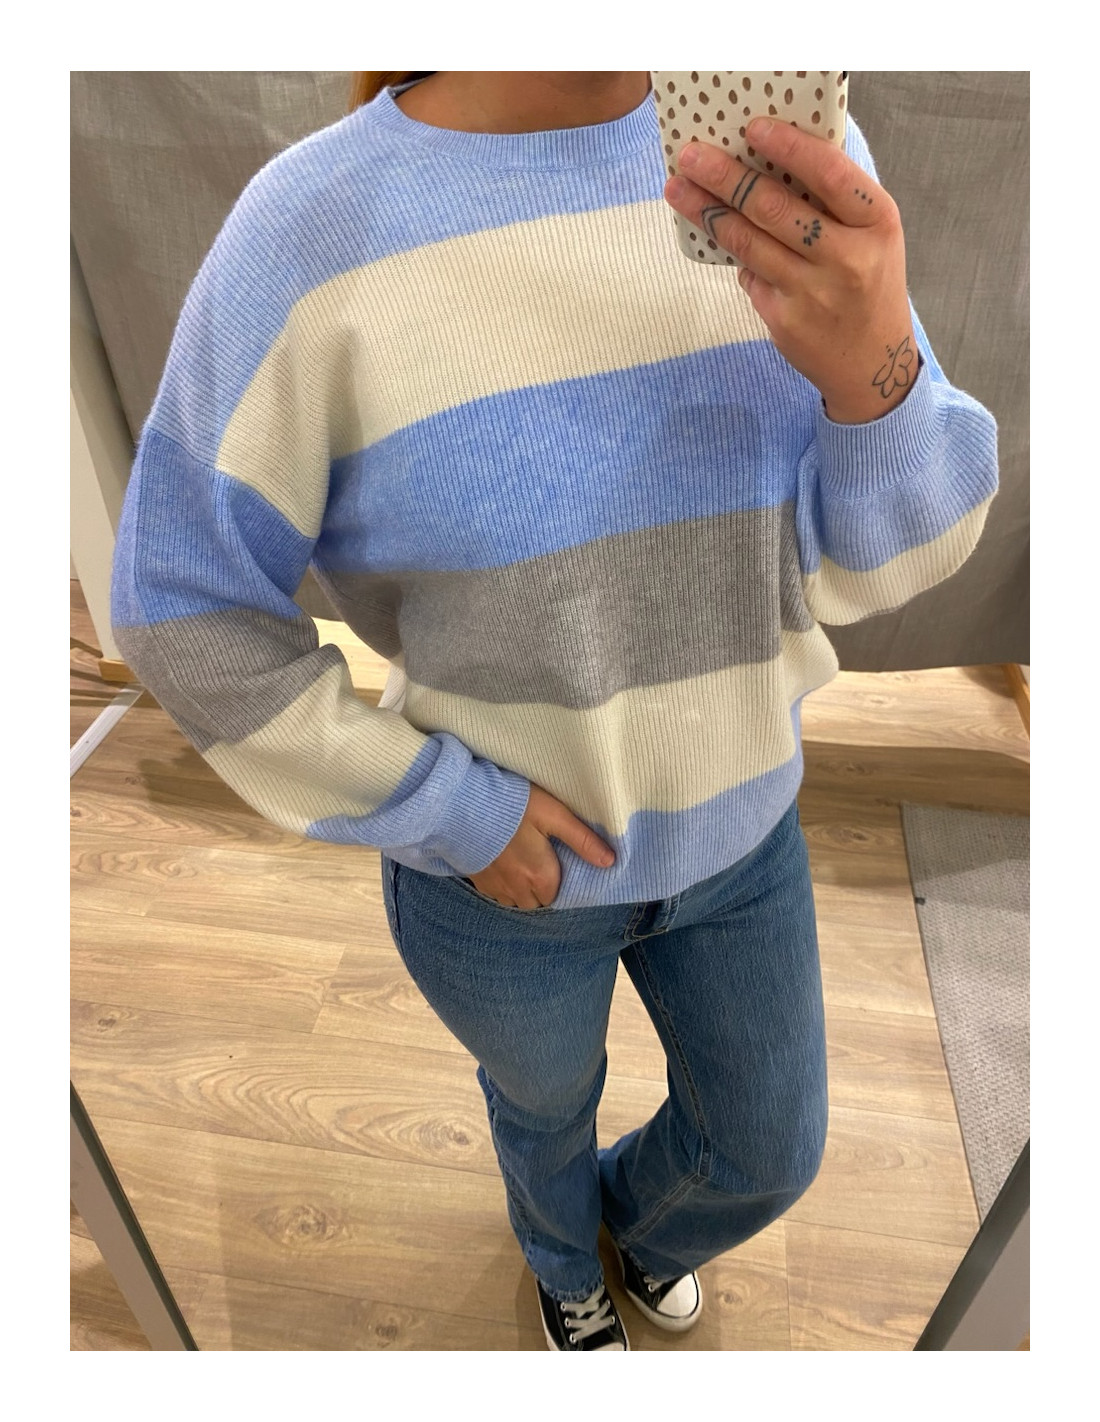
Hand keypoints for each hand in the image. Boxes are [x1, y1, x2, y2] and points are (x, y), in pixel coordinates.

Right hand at [465, 783, 615, 908]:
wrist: (460, 805)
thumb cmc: (511, 806)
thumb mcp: (554, 815)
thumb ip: (582, 840)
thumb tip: (610, 861)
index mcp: (540, 877)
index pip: (557, 894)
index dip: (559, 878)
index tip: (556, 860)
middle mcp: (518, 889)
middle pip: (537, 901)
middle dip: (541, 887)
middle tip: (540, 859)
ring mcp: (495, 888)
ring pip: (516, 901)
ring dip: (522, 889)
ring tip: (521, 861)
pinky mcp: (477, 881)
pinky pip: (496, 894)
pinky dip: (502, 884)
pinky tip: (501, 862)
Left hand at [666, 117, 917, 423]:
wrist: (872, 363)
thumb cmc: (869, 282)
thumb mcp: (872, 236)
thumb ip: (834, 201)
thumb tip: (767, 160)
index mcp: (876, 223)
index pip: (829, 174)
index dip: (788, 148)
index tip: (751, 128)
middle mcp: (847, 258)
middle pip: (773, 207)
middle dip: (725, 176)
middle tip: (690, 155)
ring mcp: (813, 293)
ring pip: (748, 242)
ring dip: (707, 211)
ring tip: (678, 189)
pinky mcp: (784, 320)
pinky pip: (749, 275)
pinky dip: (734, 252)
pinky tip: (714, 232)